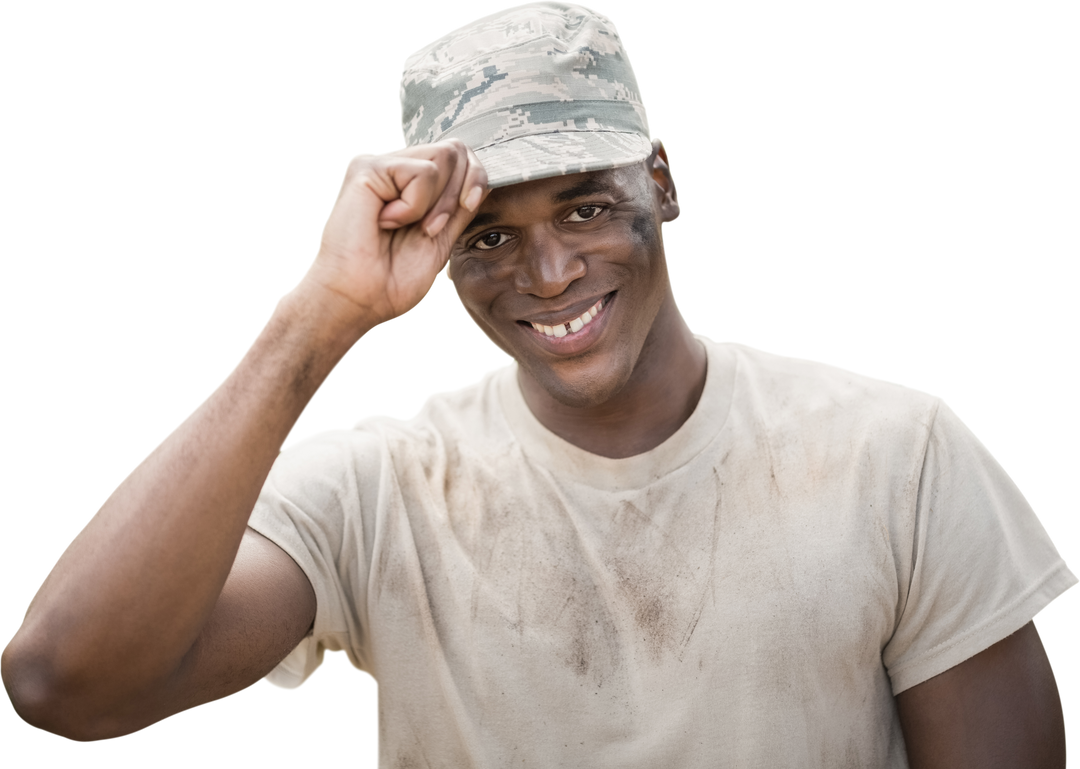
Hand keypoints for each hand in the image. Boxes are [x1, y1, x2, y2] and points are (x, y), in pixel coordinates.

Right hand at [297, 139, 488, 329]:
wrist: (359, 300)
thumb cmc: (392, 281)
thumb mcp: (442, 239)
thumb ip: (459, 207)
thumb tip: (484, 178)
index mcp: (411, 185)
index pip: (459, 156)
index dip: (476, 179)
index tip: (468, 207)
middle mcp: (395, 169)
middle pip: (455, 149)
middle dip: (458, 194)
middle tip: (429, 229)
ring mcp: (380, 165)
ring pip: (444, 156)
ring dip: (438, 203)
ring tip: (408, 227)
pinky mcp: (367, 168)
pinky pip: (422, 172)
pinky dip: (415, 206)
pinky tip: (386, 222)